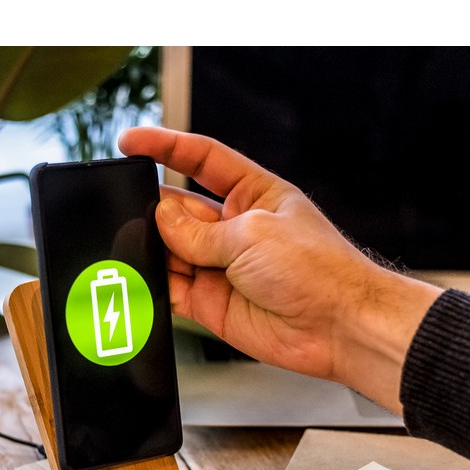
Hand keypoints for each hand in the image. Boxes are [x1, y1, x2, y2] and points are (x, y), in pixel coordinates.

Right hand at [117, 127, 441, 413]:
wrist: (338, 327)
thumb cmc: (318, 271)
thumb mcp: (252, 234)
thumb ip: (198, 232)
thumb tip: (159, 219)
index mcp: (253, 195)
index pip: (202, 160)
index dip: (166, 147)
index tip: (131, 142)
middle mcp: (234, 229)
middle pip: (179, 209)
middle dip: (154, 209)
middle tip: (131, 211)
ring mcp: (221, 267)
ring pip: (170, 250)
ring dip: (152, 249)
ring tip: (140, 248)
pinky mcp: (211, 304)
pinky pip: (171, 290)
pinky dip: (153, 285)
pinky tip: (144, 278)